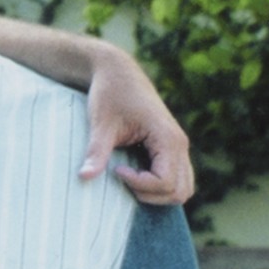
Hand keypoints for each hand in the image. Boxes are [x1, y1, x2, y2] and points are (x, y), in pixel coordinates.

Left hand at [81, 45, 194, 205]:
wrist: (117, 72)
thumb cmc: (109, 94)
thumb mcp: (101, 123)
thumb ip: (96, 152)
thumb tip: (84, 178)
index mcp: (167, 137)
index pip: (165, 182)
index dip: (139, 185)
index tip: (116, 170)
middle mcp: (179, 144)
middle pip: (179, 191)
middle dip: (149, 195)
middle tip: (122, 177)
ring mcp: (179, 147)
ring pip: (183, 189)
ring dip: (157, 195)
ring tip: (130, 179)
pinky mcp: (172, 148)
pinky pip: (178, 179)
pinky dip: (161, 187)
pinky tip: (135, 175)